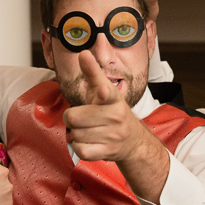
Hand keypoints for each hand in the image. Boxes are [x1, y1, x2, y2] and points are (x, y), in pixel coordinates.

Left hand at [63, 52, 168, 200]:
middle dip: (71, 118)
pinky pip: (81, 150)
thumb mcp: (103, 90)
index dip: (103, 92)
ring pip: (76, 134)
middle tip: (81, 118)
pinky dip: (79, 147)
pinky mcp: (109, 151)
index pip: (108, 92)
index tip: (103, 90)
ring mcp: (113, 135)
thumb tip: (83, 53)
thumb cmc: (111, 112)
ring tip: (87, 130)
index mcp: (113, 97)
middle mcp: (116, 115)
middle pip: (74, 117)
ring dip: (76, 133)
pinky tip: (88, 142)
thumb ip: (92, 72)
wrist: (133, 140)